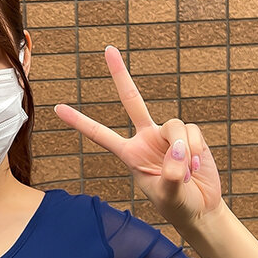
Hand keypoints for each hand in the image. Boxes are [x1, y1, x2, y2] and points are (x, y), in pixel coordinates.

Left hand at [54, 45, 226, 230]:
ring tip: (185, 173)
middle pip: (132, 100)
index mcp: (130, 154)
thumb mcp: (169, 196)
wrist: (200, 208)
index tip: (57, 108)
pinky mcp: (190, 135)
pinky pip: (191, 132)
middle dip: (121, 74)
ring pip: (173, 125)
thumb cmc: (177, 204)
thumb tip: (178, 152)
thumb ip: (171, 176)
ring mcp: (168, 135)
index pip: (100, 134)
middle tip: (108, 49)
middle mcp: (146, 138)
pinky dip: (194, 150)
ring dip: (181, 150)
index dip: (80, 122)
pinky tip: (195, 167)